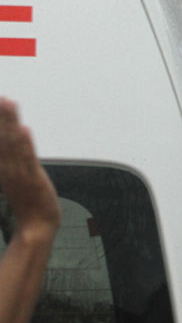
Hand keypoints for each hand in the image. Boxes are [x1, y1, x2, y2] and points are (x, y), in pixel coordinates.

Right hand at [0, 98, 59, 239]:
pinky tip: (24, 129)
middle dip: (0, 116)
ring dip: (10, 122)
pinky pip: (28, 158)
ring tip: (9, 103)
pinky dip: (26, 144)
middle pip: (1, 137)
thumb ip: (12, 157)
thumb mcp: (13, 176)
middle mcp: (7, 167)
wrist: (37, 224)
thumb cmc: (27, 200)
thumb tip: (15, 135)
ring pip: (13, 143)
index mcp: (2, 166)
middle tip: (0, 97)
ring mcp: (20, 172)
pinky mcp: (33, 179)